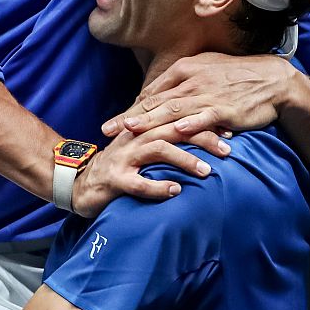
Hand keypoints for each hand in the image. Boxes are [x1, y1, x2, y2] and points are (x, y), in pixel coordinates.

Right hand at [68, 126, 224, 218]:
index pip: (178, 118)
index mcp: (144, 128)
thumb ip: (169, 139)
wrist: (79, 182)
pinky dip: (157, 187)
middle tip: (228, 150)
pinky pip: (138, 182)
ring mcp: (123, 158)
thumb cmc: (121, 166)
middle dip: (202, 137)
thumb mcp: (144, 148)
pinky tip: (175, 192)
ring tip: (207, 171)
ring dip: (184, 159)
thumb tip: (205, 138)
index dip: (204, 122)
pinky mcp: (113, 180)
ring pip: (158, 149)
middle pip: (172, 128)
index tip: (230, 131)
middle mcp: (134, 137)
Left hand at [102, 52, 296, 144]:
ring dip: (151, 121)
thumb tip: (160, 97)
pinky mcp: (225, 108)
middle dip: (130, 117)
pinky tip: (178, 130)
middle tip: (108, 130)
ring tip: (132, 130)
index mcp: (185, 70)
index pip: (152, 93)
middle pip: (156, 102)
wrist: (273, 80)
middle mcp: (192, 81)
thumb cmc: (237, 77)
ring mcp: (208, 95)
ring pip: (174, 110)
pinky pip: (205, 117)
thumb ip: (182, 84)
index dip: (131, 109)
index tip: (113, 123)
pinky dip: (191, 123)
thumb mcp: (205, 72)